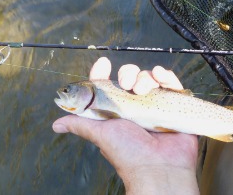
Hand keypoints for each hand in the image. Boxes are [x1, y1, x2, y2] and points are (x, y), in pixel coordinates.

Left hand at [52, 57, 198, 194]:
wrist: (159, 168)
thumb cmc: (129, 154)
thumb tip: (56, 124)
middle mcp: (137, 107)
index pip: (109, 85)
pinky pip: (172, 85)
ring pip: (150, 78)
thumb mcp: (99, 135)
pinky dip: (166, 76)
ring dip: (146, 77)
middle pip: (131, 78)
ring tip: (144, 89)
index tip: (104, 64)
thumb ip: (80, 124)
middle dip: (128, 74)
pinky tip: (160, 77)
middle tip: (126, 84)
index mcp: (118, 112)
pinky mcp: (175, 106)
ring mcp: (156, 106)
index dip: (104, 73)